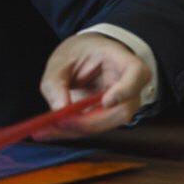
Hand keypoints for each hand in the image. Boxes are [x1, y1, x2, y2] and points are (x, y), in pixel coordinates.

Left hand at [33, 32, 151, 140]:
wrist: (87, 56)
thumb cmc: (79, 51)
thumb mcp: (63, 57)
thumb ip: (56, 81)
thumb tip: (60, 108)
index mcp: (125, 62)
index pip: (137, 75)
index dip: (125, 91)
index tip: (106, 101)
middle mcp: (130, 87)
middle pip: (122, 110)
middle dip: (90, 121)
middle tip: (61, 123)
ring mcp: (122, 104)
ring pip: (106, 124)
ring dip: (77, 130)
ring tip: (47, 129)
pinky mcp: (108, 116)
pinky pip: (93, 127)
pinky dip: (71, 131)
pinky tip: (50, 131)